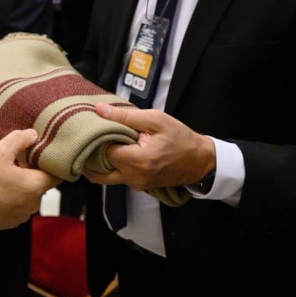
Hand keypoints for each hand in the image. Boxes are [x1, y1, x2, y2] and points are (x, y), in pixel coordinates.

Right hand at [0, 129, 61, 230]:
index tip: (40, 155)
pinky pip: (17, 205)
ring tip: (3, 174)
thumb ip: (19, 139)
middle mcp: (33, 204)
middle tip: (16, 161)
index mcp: (35, 186)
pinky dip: (11, 197)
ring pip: (28, 195)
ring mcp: (21, 215)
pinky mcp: (10, 222)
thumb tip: (32, 135)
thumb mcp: (0, 152)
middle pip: (40, 184)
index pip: (56, 174)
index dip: (50, 163)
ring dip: (20, 185)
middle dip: (31, 172)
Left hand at [81, 103, 214, 190]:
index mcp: (138, 161)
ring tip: (106, 142)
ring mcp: (136, 185)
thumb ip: (125, 116)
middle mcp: (134, 178)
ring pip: (107, 174)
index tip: (102, 127)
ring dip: (103, 160)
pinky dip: (113, 165)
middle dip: (96, 152)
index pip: (104, 151)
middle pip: (100, 167)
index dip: (100, 138)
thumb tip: (99, 110)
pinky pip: (118, 176)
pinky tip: (117, 150)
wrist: (199, 160)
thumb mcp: (155, 120)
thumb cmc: (180, 138)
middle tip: (96, 137)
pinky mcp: (138, 186)